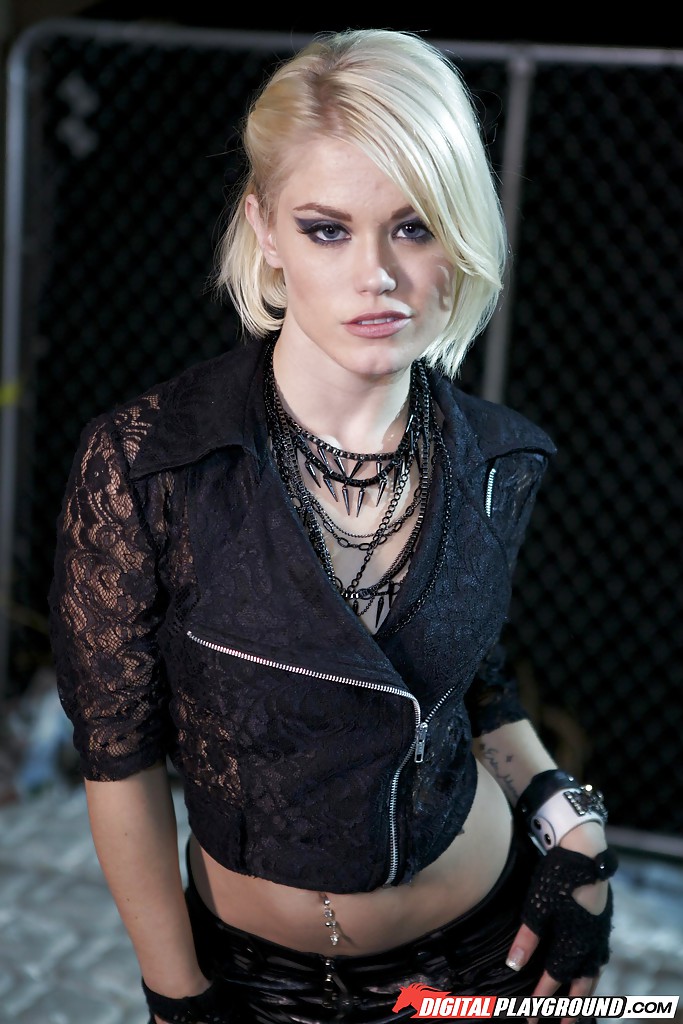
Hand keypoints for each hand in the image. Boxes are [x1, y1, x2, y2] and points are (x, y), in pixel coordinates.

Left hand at [506, 833, 616, 1023]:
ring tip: (580, 1005)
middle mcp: (590, 944)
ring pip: (594, 970)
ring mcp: (599, 932)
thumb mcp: (536, 909)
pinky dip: (594, 967)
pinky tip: (591, 966)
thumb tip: (514, 966)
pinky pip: (600, 954)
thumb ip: (526, 940)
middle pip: (581, 983)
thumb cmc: (557, 879)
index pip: (555, 979)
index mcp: (573, 944)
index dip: (541, 999)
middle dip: (572, 1006)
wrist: (585, 852)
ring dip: (586, 989)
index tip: (531, 1017)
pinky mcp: (602, 920)